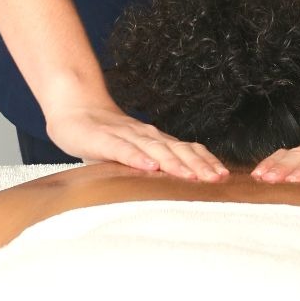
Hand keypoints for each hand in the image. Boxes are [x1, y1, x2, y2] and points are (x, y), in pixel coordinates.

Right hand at [44, 102, 229, 181]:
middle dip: (199, 165)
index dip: (205, 162)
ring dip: (175, 163)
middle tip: (217, 180)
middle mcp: (146, 136)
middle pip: (177, 150)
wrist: (75, 109)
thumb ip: (148, 167)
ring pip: (155, 149)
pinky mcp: (104, 140)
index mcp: (154, 141)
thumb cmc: (105, 137)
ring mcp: (126, 135)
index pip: (185, 149)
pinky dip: (138, 158)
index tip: (224, 177)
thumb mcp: (131, 154)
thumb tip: (169, 192)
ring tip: (192, 177)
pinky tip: (149, 167)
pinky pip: (123, 149)